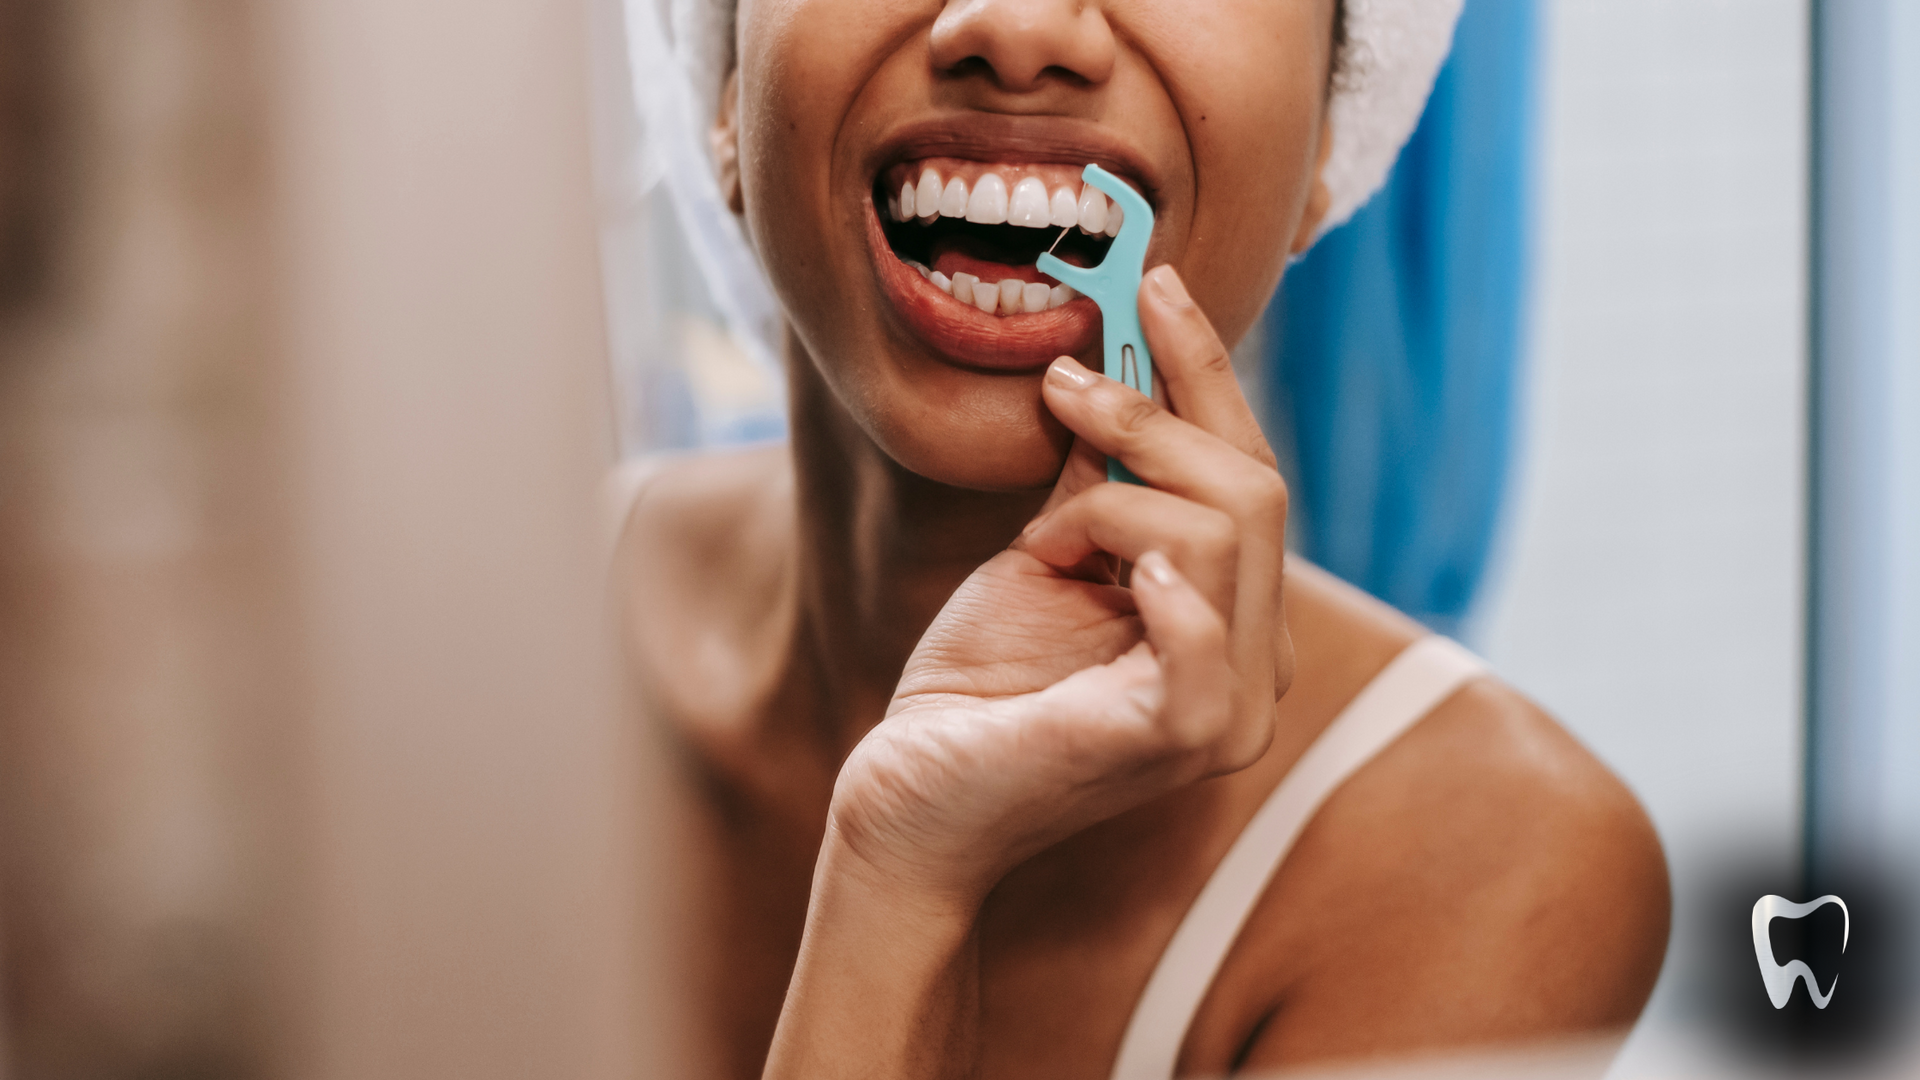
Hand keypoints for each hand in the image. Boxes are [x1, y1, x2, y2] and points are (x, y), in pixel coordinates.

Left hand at [827, 265, 1295, 904]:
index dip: (1205, 371)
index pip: (1252, 472)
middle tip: (1063, 388)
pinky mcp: (1176, 741)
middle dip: (1155, 415)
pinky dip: (1167, 588)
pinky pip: (1207, 643)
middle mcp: (1253, 663)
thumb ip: (1100, 475)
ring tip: (1039, 541)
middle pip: (1256, 489)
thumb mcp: (1048, 550)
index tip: (1153, 280)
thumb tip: (1111, 363)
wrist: (911, 793)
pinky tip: (1112, 571)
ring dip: (1111, 501)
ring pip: (1227, 533)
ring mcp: (1226, 709)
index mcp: (1234, 616)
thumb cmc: (979, 682)